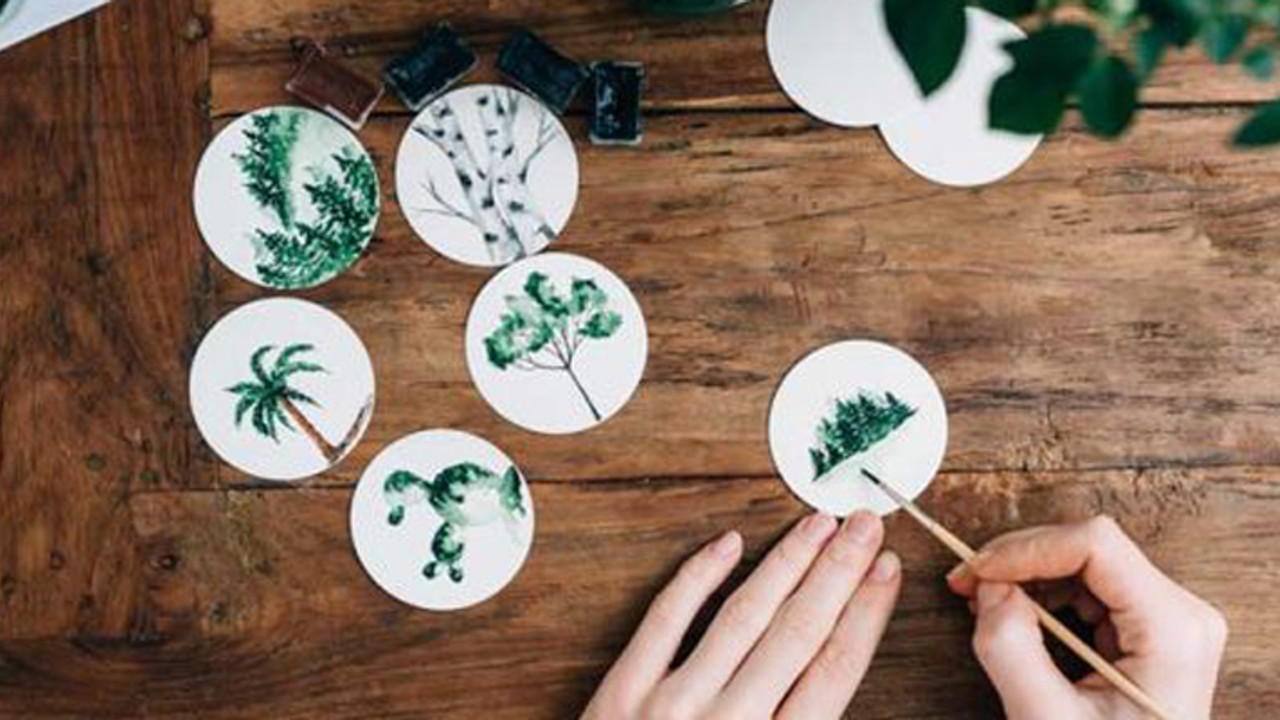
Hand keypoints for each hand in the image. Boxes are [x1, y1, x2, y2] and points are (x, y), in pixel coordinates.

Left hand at [583, 512, 901, 719]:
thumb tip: (838, 684)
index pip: (833, 671)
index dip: (865, 614)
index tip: (888, 568)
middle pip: (797, 633)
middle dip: (837, 573)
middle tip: (865, 522)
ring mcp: (671, 706)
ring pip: (741, 618)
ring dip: (785, 565)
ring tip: (818, 524)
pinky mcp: (621, 694)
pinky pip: (664, 621)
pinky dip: (697, 578)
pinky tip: (729, 543)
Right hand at [947, 516, 1226, 719]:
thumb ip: (1012, 650)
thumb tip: (989, 587)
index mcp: (1173, 631)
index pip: (1096, 545)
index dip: (1027, 548)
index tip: (978, 572)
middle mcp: (1182, 614)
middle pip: (1089, 547)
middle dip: (1020, 559)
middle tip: (968, 585)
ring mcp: (1169, 619)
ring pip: (1085, 561)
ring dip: (1028, 574)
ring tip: (986, 603)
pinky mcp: (1149, 627)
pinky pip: (1090, 585)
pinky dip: (1045, 593)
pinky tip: (1016, 615)